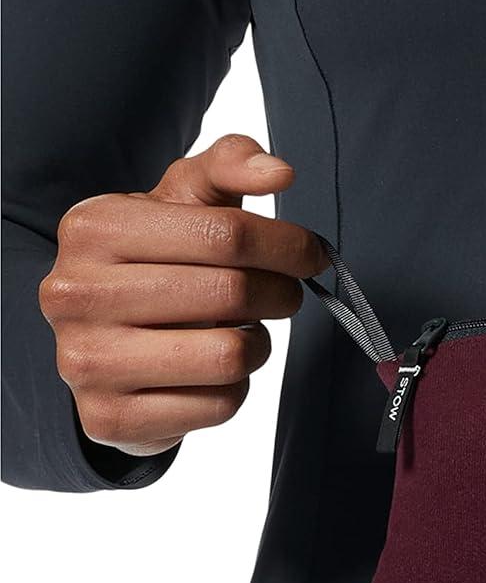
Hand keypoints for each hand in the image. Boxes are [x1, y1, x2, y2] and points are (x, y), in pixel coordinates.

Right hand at [38, 134, 325, 456]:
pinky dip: (233, 389)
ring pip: (229, 356)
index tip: (311, 254)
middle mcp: (76, 293)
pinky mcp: (109, 415)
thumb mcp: (181, 202)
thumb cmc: (153, 261)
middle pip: (233, 294)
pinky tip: (210, 371)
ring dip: (257, 345)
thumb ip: (229, 167)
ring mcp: (85, 360)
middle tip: (282, 295)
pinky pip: (217, 405)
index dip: (288, 246)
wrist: (102, 341)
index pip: (227, 234)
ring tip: (242, 332)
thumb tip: (279, 171)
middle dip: (279, 294)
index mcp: (94, 228)